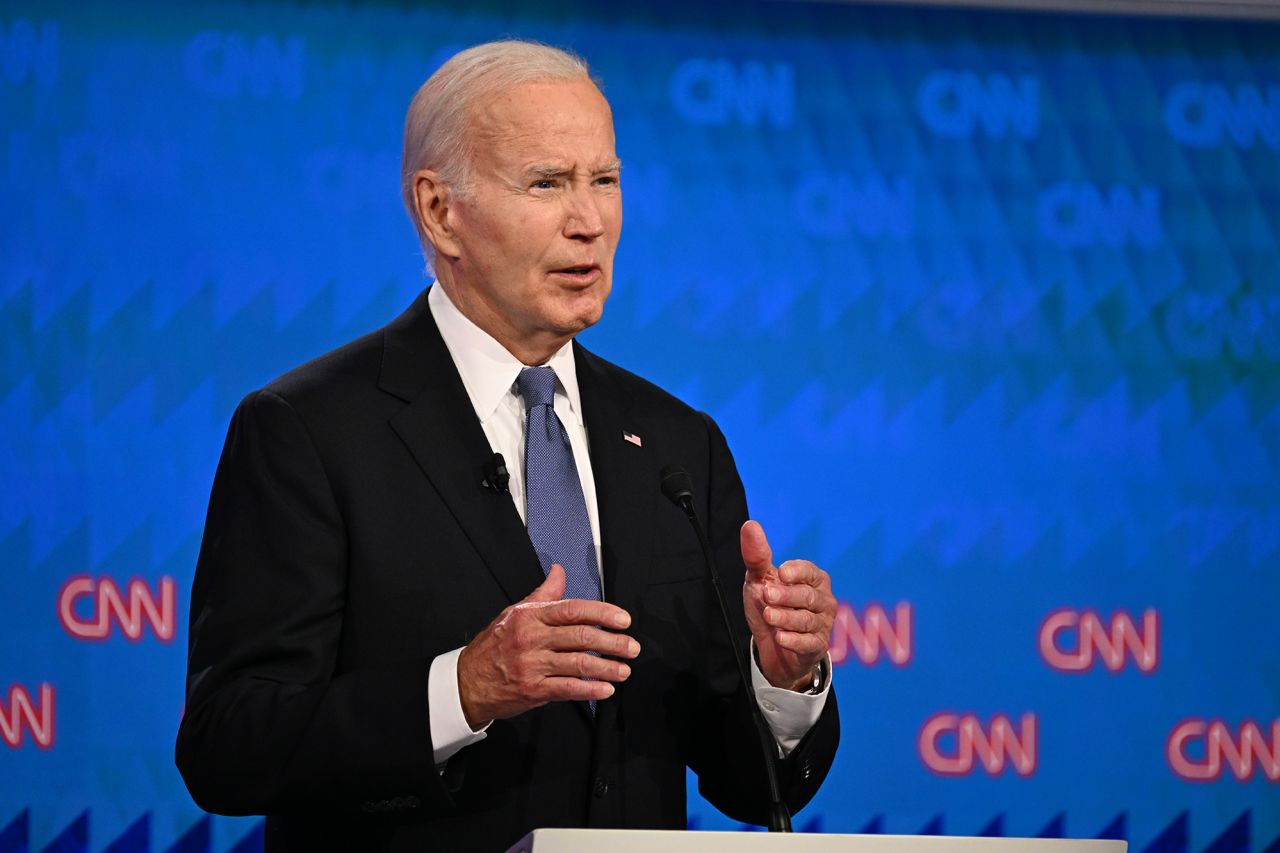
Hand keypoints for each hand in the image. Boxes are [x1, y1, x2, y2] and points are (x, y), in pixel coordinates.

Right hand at [456, 564, 640, 727]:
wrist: (466, 681)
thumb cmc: (493, 645)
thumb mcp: (515, 612)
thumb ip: (543, 594)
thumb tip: (559, 571)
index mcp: (531, 617)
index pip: (573, 609)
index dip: (603, 613)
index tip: (623, 619)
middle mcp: (533, 639)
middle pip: (581, 637)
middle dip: (613, 643)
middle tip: (632, 647)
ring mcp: (533, 665)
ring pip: (579, 664)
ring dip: (607, 668)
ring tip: (624, 670)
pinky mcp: (532, 690)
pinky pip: (567, 689)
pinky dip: (590, 690)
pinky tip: (605, 690)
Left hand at [740, 520, 835, 690]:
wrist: (770, 645)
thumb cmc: (770, 605)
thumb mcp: (760, 580)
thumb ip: (757, 556)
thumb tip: (750, 525)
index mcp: (814, 579)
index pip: (811, 572)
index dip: (798, 571)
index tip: (781, 573)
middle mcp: (823, 600)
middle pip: (809, 596)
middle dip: (787, 595)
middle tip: (767, 595)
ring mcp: (822, 625)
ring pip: (807, 620)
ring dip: (786, 617)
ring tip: (768, 615)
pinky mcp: (816, 647)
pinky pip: (809, 643)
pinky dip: (794, 640)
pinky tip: (780, 637)